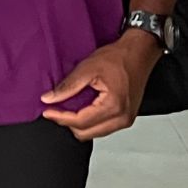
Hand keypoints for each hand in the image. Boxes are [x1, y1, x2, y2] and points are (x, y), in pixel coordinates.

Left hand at [42, 32, 161, 141]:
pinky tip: (82, 108)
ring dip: (79, 123)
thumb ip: (67, 86)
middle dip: (68, 122)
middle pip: (86, 133)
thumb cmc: (120, 57)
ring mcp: (125, 120)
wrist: (139, 53)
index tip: (47, 111)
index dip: (60, 117)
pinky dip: (89, 122)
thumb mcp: (88, 68)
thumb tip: (50, 99)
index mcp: (114, 106)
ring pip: (93, 133)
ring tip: (69, 107)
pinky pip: (102, 128)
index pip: (80, 122)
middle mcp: (122, 118)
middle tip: (56, 109)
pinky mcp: (125, 119)